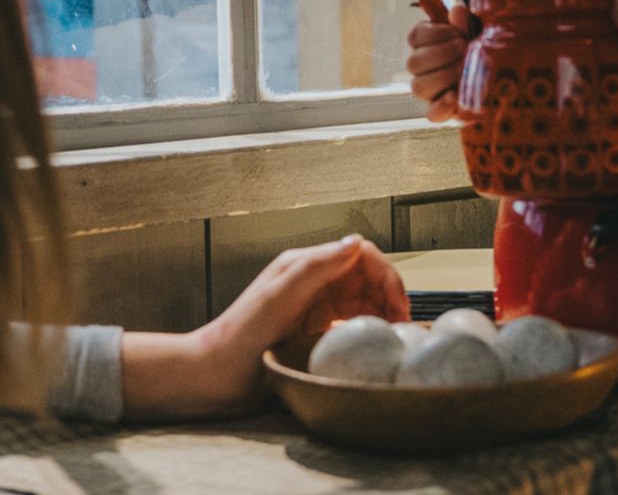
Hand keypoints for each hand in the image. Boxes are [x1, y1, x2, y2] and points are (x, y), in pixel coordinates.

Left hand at [121, 235, 408, 419]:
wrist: (214, 374)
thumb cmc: (239, 337)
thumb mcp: (278, 298)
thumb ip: (316, 268)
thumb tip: (355, 243)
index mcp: (303, 265)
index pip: (359, 254)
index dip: (385, 273)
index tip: (398, 303)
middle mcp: (310, 281)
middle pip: (365, 275)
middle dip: (389, 291)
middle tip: (402, 321)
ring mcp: (312, 306)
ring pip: (361, 297)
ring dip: (383, 308)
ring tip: (394, 332)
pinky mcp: (312, 330)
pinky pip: (349, 320)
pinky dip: (368, 325)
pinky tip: (374, 339)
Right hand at [405, 6, 473, 121]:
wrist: (499, 76)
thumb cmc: (480, 50)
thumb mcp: (475, 31)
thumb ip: (465, 21)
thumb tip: (457, 10)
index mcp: (426, 45)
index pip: (415, 37)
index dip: (434, 34)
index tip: (457, 33)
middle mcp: (422, 69)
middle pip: (413, 63)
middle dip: (441, 54)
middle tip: (463, 49)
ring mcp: (430, 92)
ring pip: (418, 87)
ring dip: (442, 76)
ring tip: (464, 69)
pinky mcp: (441, 112)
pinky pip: (431, 114)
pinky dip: (442, 105)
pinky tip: (455, 94)